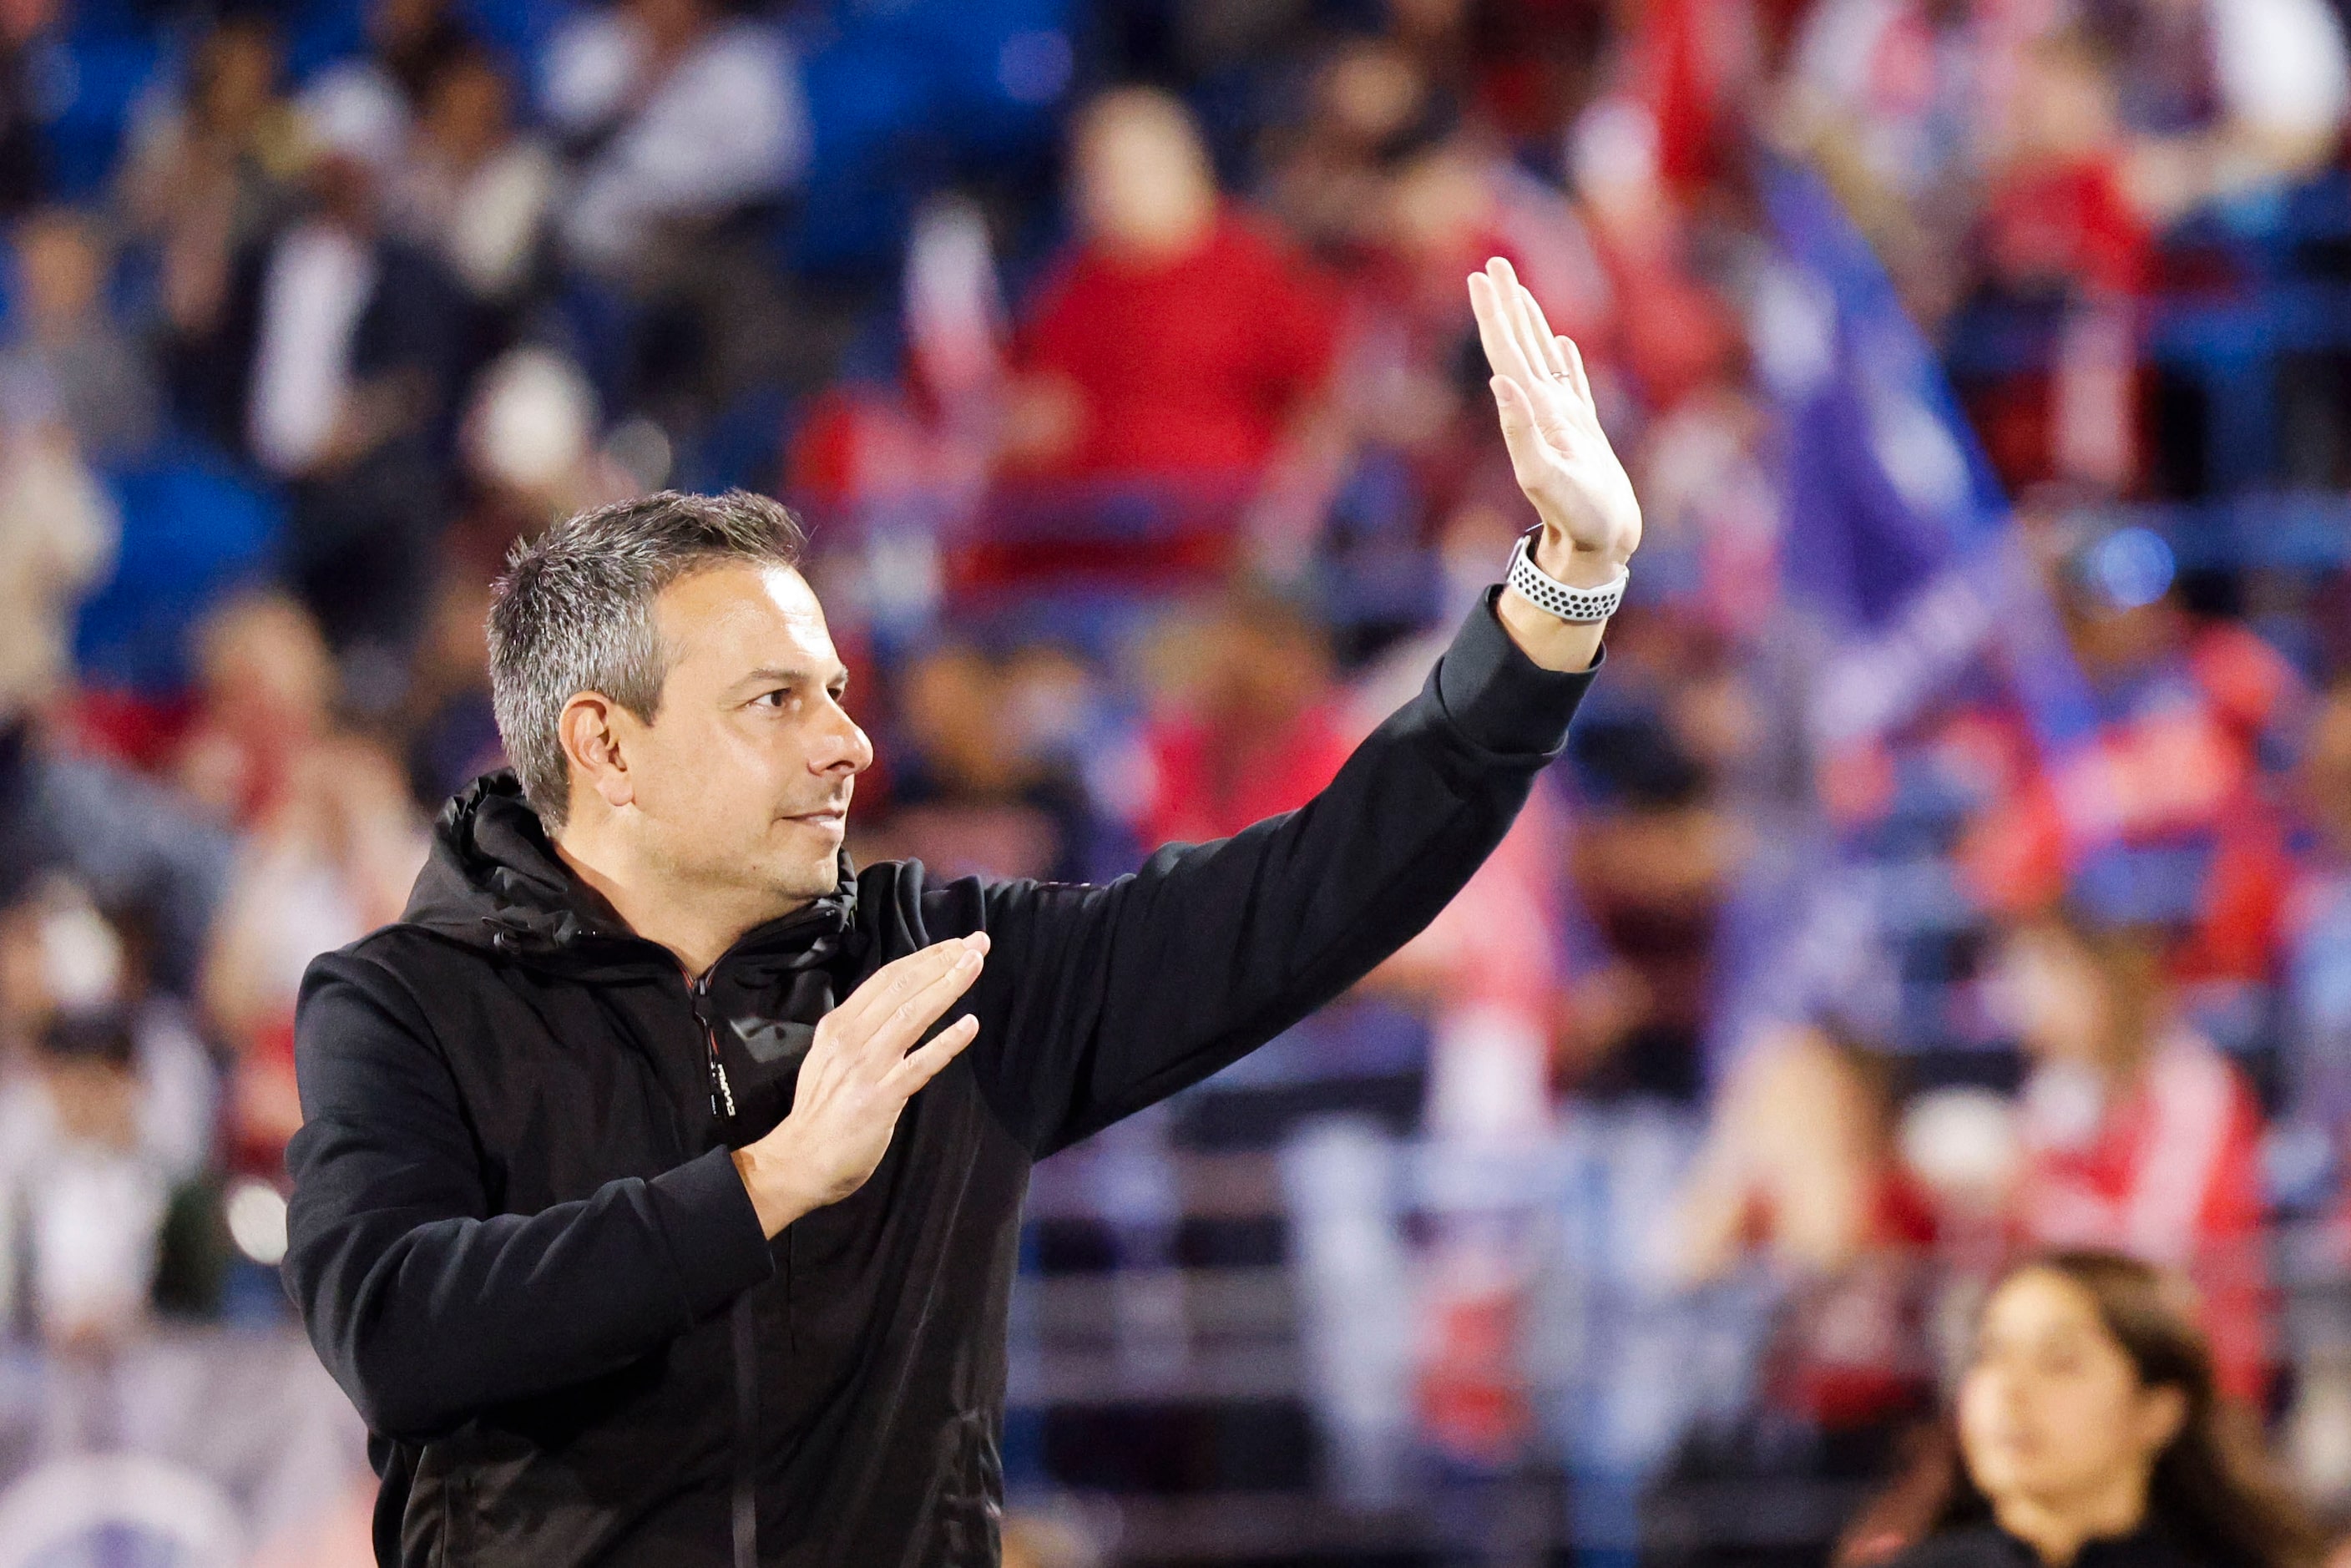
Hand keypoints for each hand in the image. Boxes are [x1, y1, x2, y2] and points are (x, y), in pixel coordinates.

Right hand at [731, 933, 987, 1235]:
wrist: (797, 1162)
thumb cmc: (819, 1113)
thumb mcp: (829, 1058)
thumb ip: (858, 1032)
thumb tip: (893, 1008)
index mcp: (838, 1026)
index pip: (886, 979)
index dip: (923, 957)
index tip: (955, 943)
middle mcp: (850, 1038)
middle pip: (902, 987)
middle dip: (942, 960)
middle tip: (978, 942)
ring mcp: (866, 1066)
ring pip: (912, 1015)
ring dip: (947, 986)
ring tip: (975, 966)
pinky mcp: (881, 1097)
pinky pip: (920, 1064)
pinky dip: (947, 1042)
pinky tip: (970, 1024)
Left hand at [1467, 256, 1641, 586]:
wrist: (1600, 547)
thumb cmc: (1577, 519)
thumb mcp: (1544, 477)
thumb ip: (1520, 431)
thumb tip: (1500, 380)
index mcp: (1531, 413)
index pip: (1506, 353)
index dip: (1493, 315)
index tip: (1480, 277)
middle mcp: (1541, 411)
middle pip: (1517, 346)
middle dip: (1505, 305)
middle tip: (1493, 264)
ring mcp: (1563, 421)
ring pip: (1541, 359)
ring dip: (1528, 324)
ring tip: (1518, 292)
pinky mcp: (1584, 433)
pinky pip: (1571, 384)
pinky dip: (1563, 360)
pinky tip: (1558, 343)